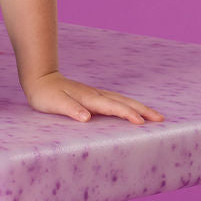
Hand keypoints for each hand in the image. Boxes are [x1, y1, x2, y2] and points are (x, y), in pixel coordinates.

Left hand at [24, 72, 164, 123]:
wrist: (40, 78)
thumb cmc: (45, 94)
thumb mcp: (54, 104)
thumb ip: (70, 109)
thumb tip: (86, 117)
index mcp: (89, 98)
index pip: (112, 107)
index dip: (127, 114)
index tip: (141, 122)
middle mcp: (96, 95)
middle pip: (125, 102)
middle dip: (143, 110)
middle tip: (161, 119)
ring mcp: (97, 94)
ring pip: (123, 100)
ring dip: (140, 107)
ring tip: (155, 116)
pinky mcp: (95, 96)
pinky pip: (117, 101)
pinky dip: (129, 106)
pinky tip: (134, 111)